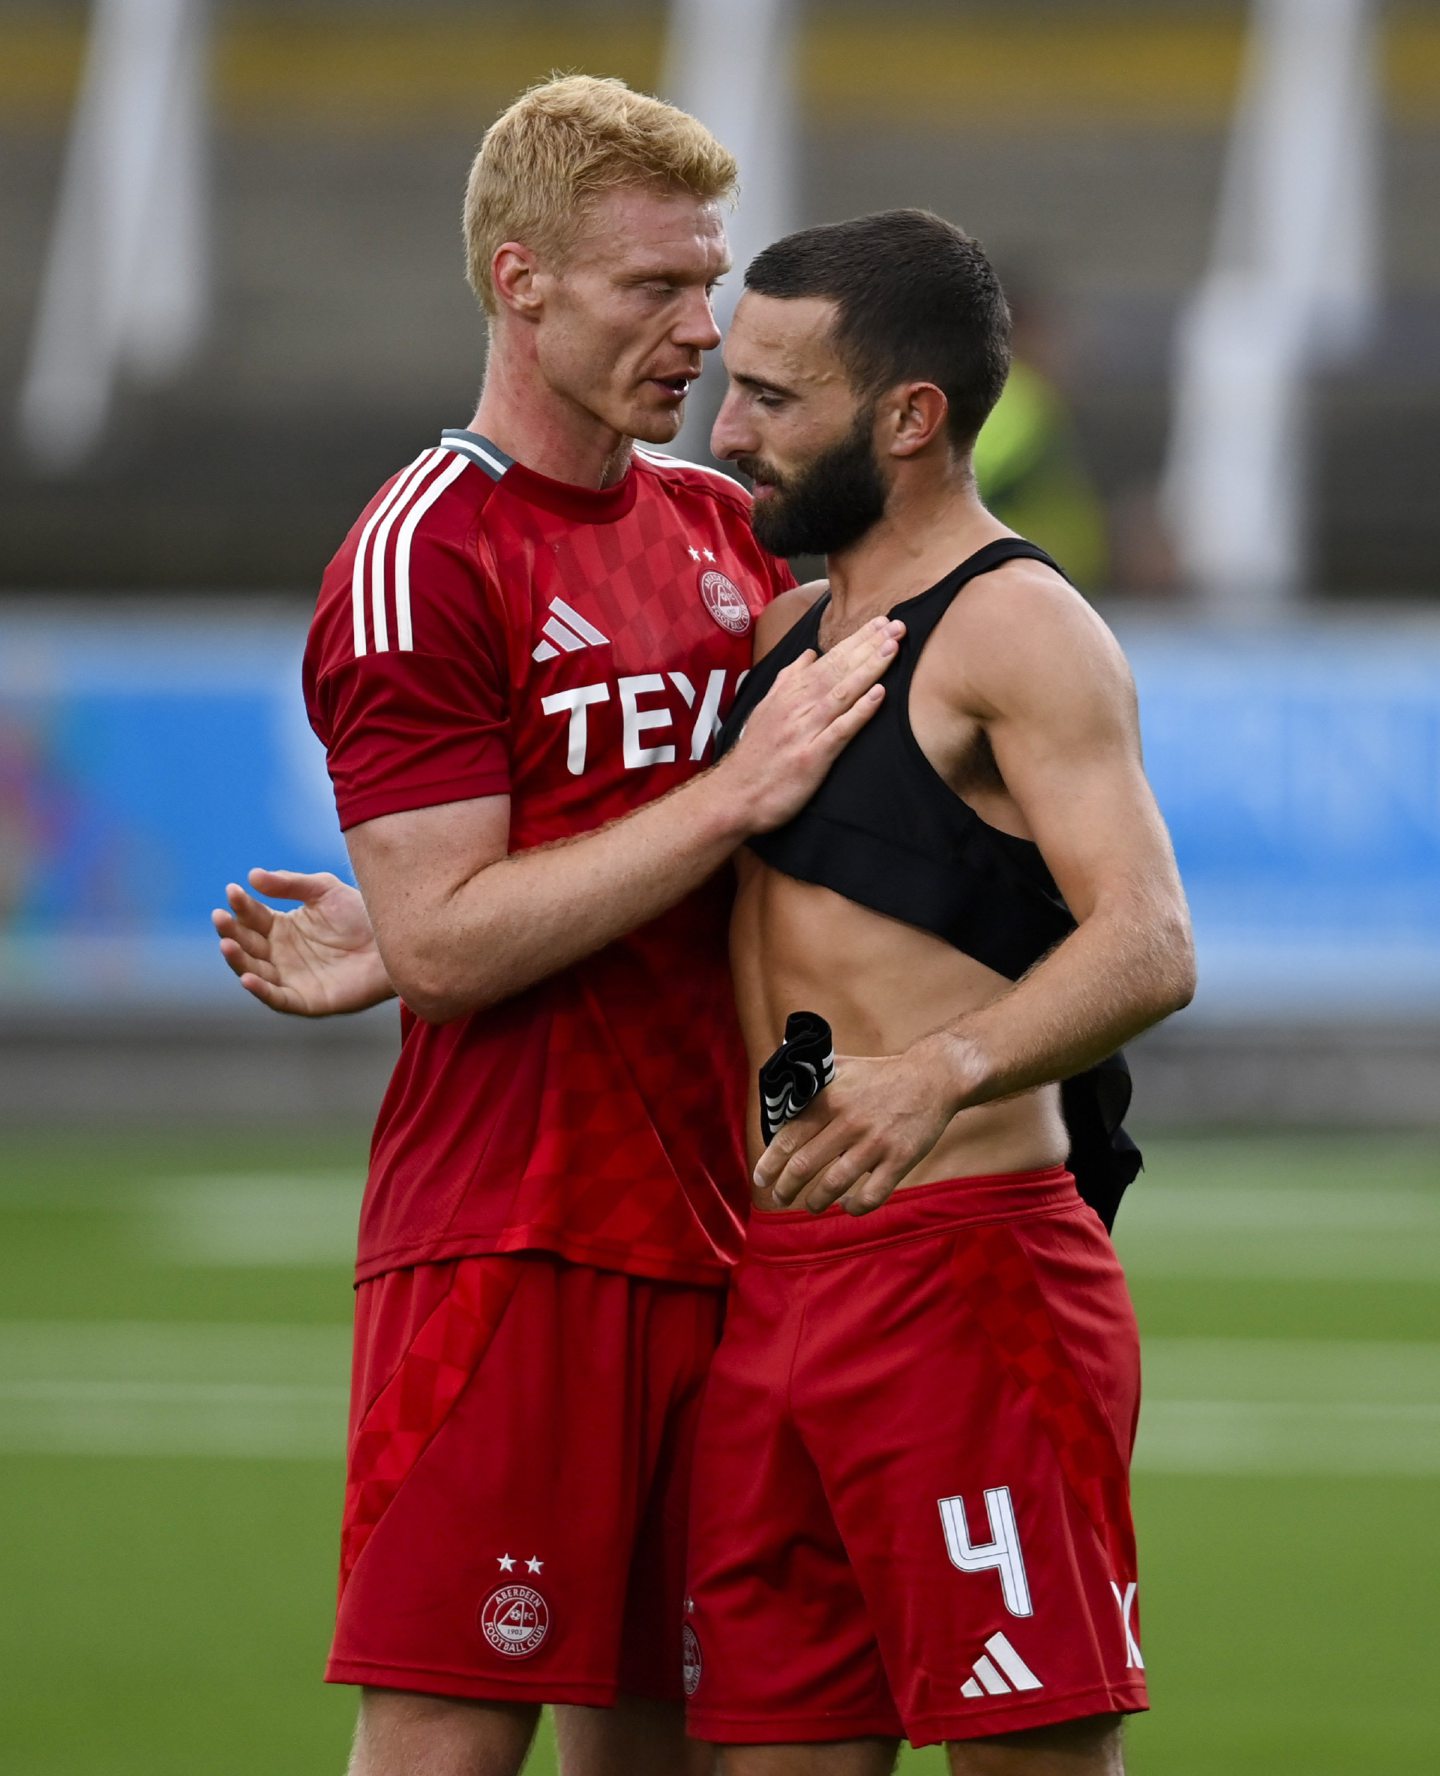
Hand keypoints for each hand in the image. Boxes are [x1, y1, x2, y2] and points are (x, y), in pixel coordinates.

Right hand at [211, 867, 394, 1016]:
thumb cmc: (361, 915)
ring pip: (254, 971)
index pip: (252, 917)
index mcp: (282, 927)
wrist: (395, 942)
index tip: (233, 890)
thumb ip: (290, 883)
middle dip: (231, 931)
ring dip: (237, 960)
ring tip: (227, 944)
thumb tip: (252, 876)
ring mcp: (291, 978)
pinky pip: (277, 998)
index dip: (241, 905)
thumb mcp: (324, 890)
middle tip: (220, 916)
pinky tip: (247, 978)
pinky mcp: (306, 1000)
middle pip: (247, 944)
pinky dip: (260, 991)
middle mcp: (280, 954)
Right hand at [722, 616, 903, 831]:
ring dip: (869, 669)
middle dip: (870, 646)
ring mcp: (804, 731)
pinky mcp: (811, 757)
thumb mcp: (765, 709)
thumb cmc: (754, 755)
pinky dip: (859, 711)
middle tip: (898, 626)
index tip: (882, 623)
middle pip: (838, 670)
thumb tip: (809, 655)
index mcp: (789, 694)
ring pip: (841, 692)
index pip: (829, 660)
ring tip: (893, 648)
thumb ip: (788, 681)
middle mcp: (797, 707)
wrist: (734, 796)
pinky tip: (879, 695)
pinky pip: (839, 730)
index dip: (857, 641)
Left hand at [753, 1039, 969, 1215]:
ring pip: (834, 1184)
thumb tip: (779, 1077)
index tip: (760, 1177)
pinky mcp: (900, 1160)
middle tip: (779, 1197)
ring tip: (810, 1206)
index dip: (770, 1163)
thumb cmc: (881, 1074)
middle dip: (786, 1188)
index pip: (789, 1137)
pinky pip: (872, 1195)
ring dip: (816, 1202)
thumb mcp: (842, 1066)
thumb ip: (811, 1074)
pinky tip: (848, 1206)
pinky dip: (855, 1207)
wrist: (933, 1078)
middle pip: (804, 1165)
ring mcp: (875, 1143)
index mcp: (830, 1100)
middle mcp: (849, 1122)